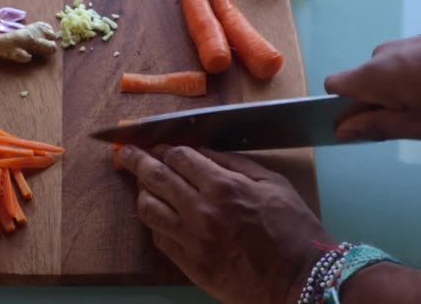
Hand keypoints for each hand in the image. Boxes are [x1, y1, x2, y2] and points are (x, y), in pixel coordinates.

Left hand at [117, 145, 331, 303]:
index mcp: (223, 186)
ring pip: (148, 209)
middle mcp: (201, 210)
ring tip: (140, 184)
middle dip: (136, 160)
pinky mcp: (189, 263)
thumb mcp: (272, 182)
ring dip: (141, 191)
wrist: (300, 279)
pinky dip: (153, 222)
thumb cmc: (292, 228)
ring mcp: (192, 239)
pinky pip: (158, 237)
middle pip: (157, 177)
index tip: (155, 145)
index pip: (179, 158)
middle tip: (125, 153)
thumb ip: (233, 163)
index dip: (164, 148)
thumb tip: (201, 151)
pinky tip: (156, 214)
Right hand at [325, 36, 420, 140]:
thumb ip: (375, 126)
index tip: (361, 121)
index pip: (334, 85)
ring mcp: (406, 41)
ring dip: (401, 85)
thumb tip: (342, 130)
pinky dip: (416, 72)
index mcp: (373, 75)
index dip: (342, 106)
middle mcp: (383, 53)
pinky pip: (408, 59)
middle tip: (410, 116)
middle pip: (365, 80)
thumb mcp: (415, 124)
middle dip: (380, 98)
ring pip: (389, 69)